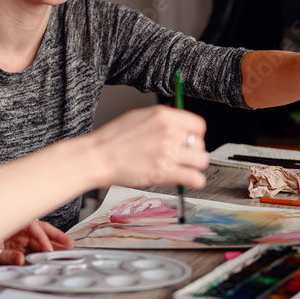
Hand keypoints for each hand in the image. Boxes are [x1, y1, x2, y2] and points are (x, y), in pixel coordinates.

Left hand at [0, 220, 73, 270]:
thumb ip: (5, 256)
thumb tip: (21, 260)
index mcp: (9, 223)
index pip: (32, 227)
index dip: (42, 237)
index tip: (48, 249)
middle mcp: (15, 230)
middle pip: (40, 231)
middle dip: (56, 237)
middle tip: (71, 245)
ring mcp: (17, 239)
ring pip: (39, 240)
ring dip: (53, 245)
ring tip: (68, 250)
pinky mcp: (17, 249)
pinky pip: (33, 249)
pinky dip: (43, 253)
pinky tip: (53, 256)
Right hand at [91, 105, 208, 189]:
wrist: (97, 157)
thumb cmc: (112, 139)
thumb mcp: (139, 117)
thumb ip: (161, 122)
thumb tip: (177, 128)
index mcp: (164, 116)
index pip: (198, 125)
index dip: (195, 135)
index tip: (188, 142)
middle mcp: (170, 132)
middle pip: (200, 144)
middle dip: (192, 152)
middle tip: (180, 158)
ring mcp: (169, 152)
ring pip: (202, 161)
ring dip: (194, 167)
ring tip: (182, 169)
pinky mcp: (166, 172)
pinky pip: (196, 179)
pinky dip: (195, 182)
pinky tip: (187, 182)